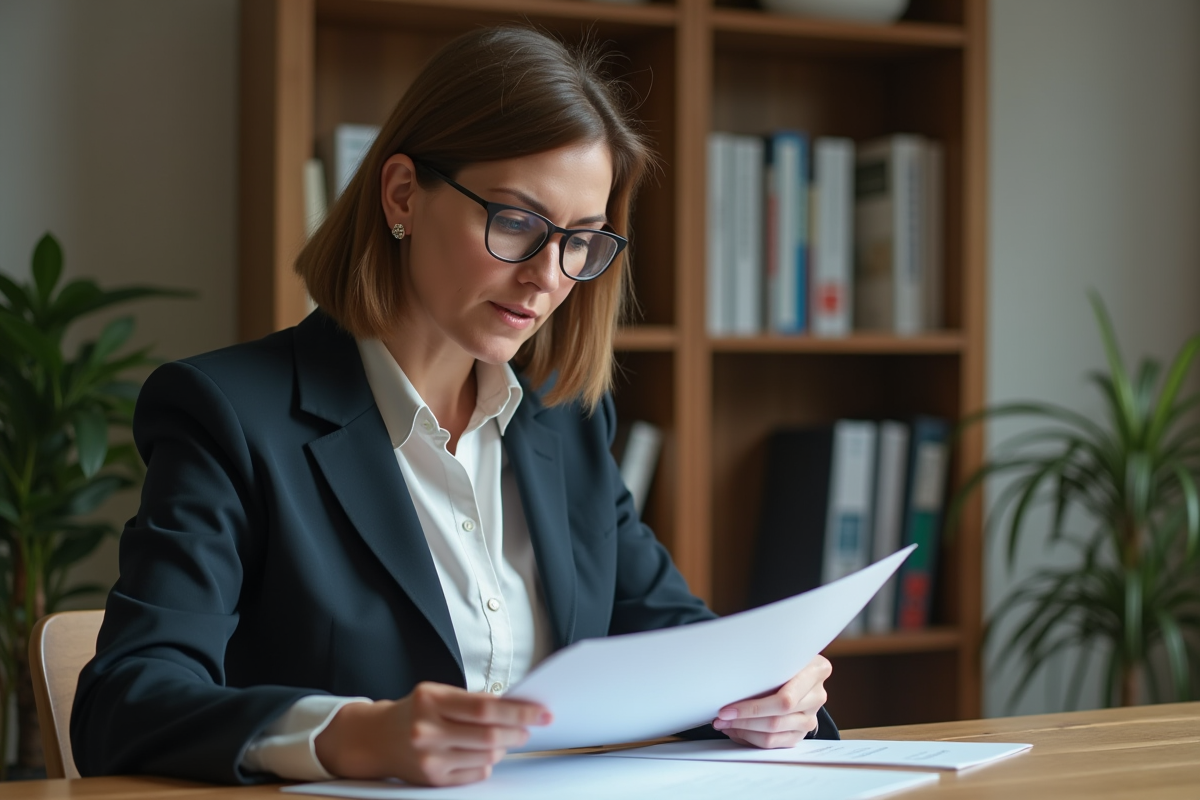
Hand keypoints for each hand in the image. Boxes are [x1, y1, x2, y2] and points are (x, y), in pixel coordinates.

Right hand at [314, 682, 550, 785]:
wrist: (375, 739)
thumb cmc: (414, 711)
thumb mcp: (437, 693)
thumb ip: (471, 700)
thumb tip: (515, 706)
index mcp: (431, 700)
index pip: (486, 708)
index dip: (519, 711)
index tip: (541, 712)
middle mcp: (427, 730)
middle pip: (489, 735)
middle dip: (518, 731)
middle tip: (530, 727)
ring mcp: (429, 758)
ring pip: (486, 757)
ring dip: (503, 747)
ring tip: (503, 737)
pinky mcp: (432, 780)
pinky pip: (476, 774)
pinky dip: (487, 763)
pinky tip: (482, 753)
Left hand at [711, 654, 830, 747]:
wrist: (795, 667)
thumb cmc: (780, 657)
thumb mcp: (777, 652)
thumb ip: (763, 662)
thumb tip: (726, 676)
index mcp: (816, 671)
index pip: (784, 700)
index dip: (752, 707)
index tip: (727, 708)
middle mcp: (817, 696)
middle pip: (776, 718)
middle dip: (743, 719)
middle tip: (721, 717)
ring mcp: (810, 717)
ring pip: (773, 733)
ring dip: (743, 730)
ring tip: (724, 723)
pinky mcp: (800, 733)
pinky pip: (774, 743)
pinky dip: (750, 738)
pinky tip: (736, 730)